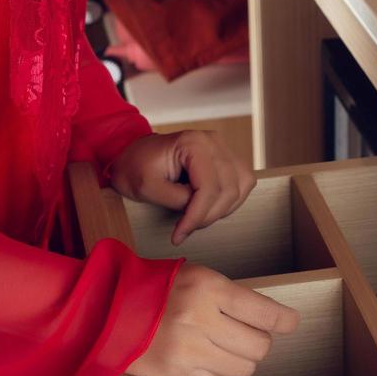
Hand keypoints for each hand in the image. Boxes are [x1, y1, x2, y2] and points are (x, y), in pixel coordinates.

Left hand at [108, 130, 256, 245]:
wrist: (134, 155)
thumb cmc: (136, 166)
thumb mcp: (148, 187)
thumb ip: (177, 199)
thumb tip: (199, 211)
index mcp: (192, 143)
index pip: (208, 186)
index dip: (197, 215)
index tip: (180, 234)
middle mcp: (212, 141)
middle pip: (228, 189)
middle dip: (207, 215)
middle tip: (185, 228)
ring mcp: (222, 148)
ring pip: (240, 187)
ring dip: (220, 210)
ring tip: (195, 218)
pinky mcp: (226, 158)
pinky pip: (242, 183)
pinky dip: (229, 201)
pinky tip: (210, 208)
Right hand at [126, 263, 299, 375]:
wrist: (106, 310)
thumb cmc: (154, 288)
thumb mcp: (194, 276)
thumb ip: (229, 296)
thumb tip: (270, 319)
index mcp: (208, 289)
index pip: (264, 312)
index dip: (284, 320)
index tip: (290, 323)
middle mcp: (200, 321)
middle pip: (259, 346)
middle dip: (258, 341)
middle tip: (246, 333)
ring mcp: (188, 352)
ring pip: (243, 369)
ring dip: (240, 359)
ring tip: (222, 346)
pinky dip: (217, 373)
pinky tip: (202, 357)